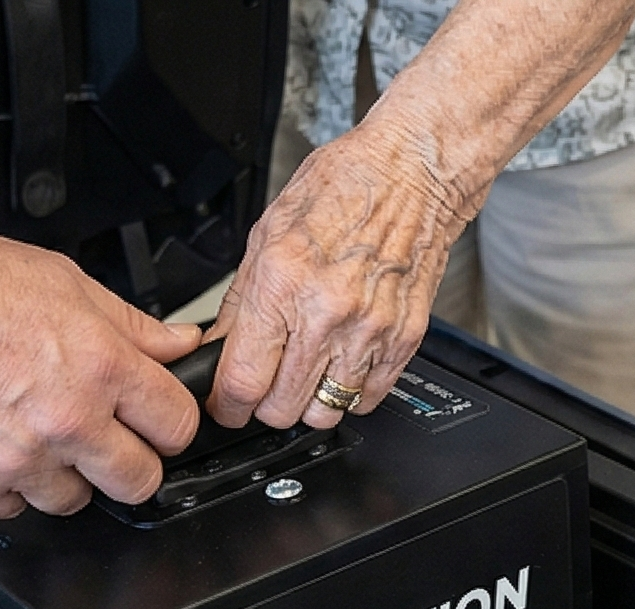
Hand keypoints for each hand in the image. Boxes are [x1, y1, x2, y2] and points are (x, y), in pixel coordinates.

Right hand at [0, 216, 202, 515]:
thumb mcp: (62, 281)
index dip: (170, 423)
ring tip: (32, 428)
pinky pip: (13, 510)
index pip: (178, 426)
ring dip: (63, 474)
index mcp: (98, 367)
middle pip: (139, 482)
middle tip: (103, 438)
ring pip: (74, 502)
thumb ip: (131, 325)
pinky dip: (8, 484)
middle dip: (129, 462)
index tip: (155, 421)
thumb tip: (180, 346)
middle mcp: (64, 421)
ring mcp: (18, 461)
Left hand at [208, 123, 472, 433]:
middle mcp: (327, 312)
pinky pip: (367, 399)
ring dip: (310, 402)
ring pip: (325, 413)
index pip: (244, 380)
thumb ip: (242, 300)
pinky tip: (343, 361)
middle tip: (269, 382)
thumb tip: (220, 347)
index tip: (229, 404)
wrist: (414, 171)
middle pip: (282, 409)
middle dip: (267, 404)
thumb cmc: (345, 187)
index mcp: (284, 281)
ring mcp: (369, 331)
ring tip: (309, 371)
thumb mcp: (269, 231)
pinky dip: (350, 391)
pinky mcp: (403, 341)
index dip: (228, 404)